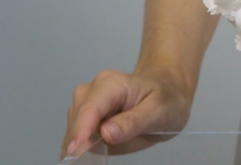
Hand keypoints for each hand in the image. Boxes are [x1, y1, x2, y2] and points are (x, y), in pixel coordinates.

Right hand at [60, 67, 193, 159]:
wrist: (167, 96)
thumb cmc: (166, 100)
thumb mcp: (159, 111)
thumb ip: (133, 122)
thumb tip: (106, 134)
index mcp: (112, 83)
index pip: (91, 107)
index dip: (81, 129)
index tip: (76, 150)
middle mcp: (93, 90)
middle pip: (77, 119)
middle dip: (80, 141)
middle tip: (87, 160)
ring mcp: (86, 104)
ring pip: (73, 128)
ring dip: (78, 146)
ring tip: (90, 159)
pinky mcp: (86, 119)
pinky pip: (76, 136)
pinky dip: (79, 148)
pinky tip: (86, 159)